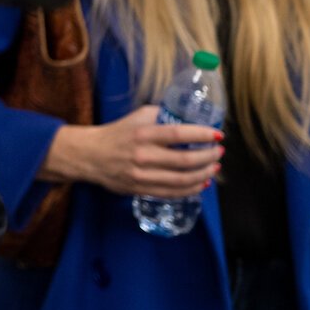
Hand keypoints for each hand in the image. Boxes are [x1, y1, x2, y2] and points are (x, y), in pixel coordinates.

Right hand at [41, 106, 221, 197]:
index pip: (178, 134)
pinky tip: (202, 182)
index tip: (217, 135)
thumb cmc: (117, 133)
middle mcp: (144, 155)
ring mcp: (142, 176)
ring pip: (182, 180)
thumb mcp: (137, 117)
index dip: (202, 135)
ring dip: (204, 174)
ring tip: (214, 167)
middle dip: (208, 157)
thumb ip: (161, 115)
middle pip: (185, 160)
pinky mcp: (141, 190)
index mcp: (143, 134)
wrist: (91, 155)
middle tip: (218, 152)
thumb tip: (189, 117)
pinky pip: (172, 193)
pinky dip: (192, 189)